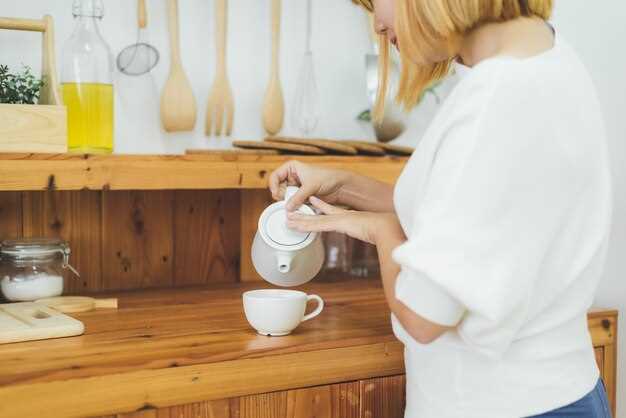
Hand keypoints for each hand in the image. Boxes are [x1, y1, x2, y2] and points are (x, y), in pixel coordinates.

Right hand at [269, 160, 349, 210]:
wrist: (340, 186)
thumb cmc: (327, 178)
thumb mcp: (310, 186)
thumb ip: (298, 197)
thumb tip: (287, 207)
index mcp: (291, 168)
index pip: (275, 176)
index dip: (273, 186)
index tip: (276, 195)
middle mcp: (292, 177)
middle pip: (278, 188)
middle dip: (281, 196)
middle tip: (285, 202)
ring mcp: (296, 187)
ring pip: (285, 197)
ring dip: (287, 202)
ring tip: (293, 206)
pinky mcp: (301, 196)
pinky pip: (292, 202)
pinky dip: (293, 206)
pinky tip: (297, 208)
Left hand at [286, 196, 403, 244]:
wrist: (385, 226)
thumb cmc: (385, 230)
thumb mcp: (378, 232)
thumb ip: (375, 233)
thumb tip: (382, 237)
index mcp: (350, 218)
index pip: (332, 211)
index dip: (322, 207)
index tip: (315, 201)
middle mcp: (342, 216)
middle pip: (320, 215)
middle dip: (307, 215)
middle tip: (294, 213)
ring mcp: (338, 219)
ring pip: (314, 220)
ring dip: (300, 220)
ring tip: (288, 218)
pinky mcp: (336, 224)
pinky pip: (316, 225)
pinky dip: (304, 225)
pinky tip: (295, 224)